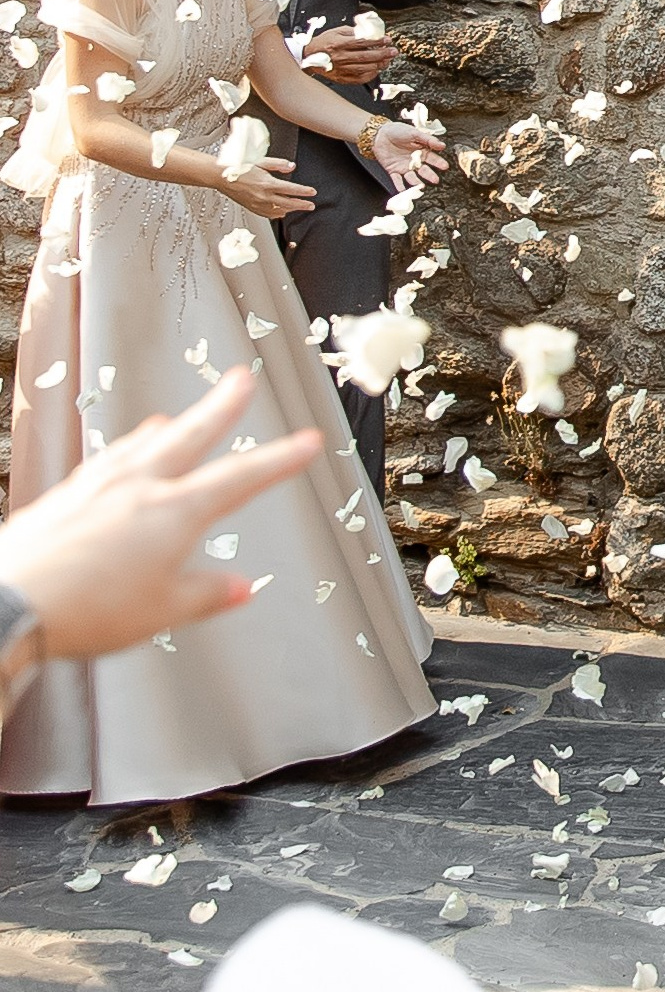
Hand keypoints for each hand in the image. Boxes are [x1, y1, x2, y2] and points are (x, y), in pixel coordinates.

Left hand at [0, 369, 321, 658]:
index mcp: (174, 512)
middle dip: (221, 407)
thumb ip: (205, 594)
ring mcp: (95, 487)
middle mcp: (137, 487)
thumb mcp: (162, 610)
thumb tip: (239, 588)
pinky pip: (102, 463)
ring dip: (166, 429)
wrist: (8, 600)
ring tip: (173, 418)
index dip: (279, 459)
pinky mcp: (59, 499)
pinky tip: (114, 459)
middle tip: (240, 380)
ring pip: (141, 445)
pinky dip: (120, 454)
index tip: (307, 441)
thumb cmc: (85, 608)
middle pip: (190, 436)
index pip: (241, 478)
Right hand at [222, 157, 317, 218]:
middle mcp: (263, 196)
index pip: (291, 189)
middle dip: (302, 205)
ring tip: (298, 206)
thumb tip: (291, 166)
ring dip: (290, 209)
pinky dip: (277, 214)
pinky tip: (281, 212)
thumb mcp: (261, 161)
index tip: (312, 192)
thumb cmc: (239, 168)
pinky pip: (268, 214)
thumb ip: (278, 164)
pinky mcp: (252, 208)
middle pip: (288, 203)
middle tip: (311, 205)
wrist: (221, 176)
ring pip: (279, 211)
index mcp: (267, 183)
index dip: (304, 192)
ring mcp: (257, 204)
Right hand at [302, 26, 397, 83]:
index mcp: (339, 44)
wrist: (308, 57)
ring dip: (379, 64)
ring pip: (364, 68)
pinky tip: (377, 69)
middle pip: (366, 56)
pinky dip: (370, 74)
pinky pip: (359, 78)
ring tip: (388, 60)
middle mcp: (340, 57)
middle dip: (383, 54)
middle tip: (393, 51)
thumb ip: (353, 31)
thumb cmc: (324, 42)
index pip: (362, 42)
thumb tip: (370, 31)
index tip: (387, 40)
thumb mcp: (337, 31)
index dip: (377, 41)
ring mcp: (341, 69)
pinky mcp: (341, 78)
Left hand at [372, 123, 445, 188]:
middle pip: (424, 170)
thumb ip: (428, 140)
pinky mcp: (393, 171)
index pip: (433, 159)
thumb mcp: (415, 133)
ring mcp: (405, 167)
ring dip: (416, 182)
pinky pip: (397, 180)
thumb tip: (442, 145)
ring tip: (420, 186)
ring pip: (412, 177)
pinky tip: (402, 190)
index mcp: (422, 152)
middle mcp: (415, 161)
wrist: (379, 134)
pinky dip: (399, 186)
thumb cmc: (398, 130)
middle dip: (430, 175)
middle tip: (435, 180)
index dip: (439, 163)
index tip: (445, 166)